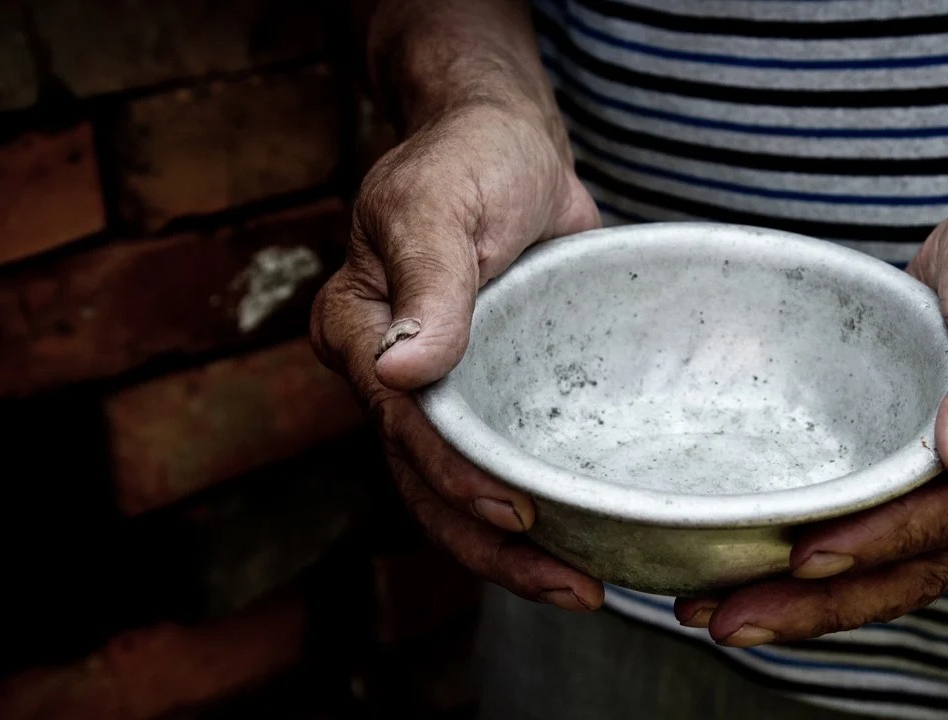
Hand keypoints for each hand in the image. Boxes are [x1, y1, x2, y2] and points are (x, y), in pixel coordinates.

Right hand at [311, 99, 604, 611]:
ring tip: (586, 586)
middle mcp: (392, 374)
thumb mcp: (441, 202)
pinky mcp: (494, 390)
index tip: (518, 515)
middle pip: (425, 482)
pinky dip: (540, 501)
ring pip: (463, 490)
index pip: (400, 424)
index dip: (455, 478)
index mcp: (359, 331)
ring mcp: (445, 390)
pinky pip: (507, 458)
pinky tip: (588, 535)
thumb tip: (400, 369)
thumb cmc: (469, 158)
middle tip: (573, 587)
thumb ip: (426, 281)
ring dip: (515, 548)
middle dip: (491, 546)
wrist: (511, 144)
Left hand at [675, 170, 947, 645]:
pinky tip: (746, 559)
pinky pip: (865, 518)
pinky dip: (810, 547)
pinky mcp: (913, 461)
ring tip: (711, 610)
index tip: (807, 559)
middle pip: (913, 566)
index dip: (884, 542)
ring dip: (802, 595)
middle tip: (726, 620)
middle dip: (820, 603)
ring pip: (883, 559)